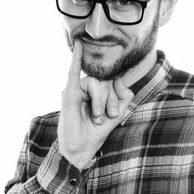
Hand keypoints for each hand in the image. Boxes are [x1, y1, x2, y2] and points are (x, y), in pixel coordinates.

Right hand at [58, 40, 133, 168]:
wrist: (81, 148)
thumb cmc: (96, 132)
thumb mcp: (117, 114)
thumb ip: (124, 97)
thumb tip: (121, 80)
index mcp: (97, 93)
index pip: (111, 83)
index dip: (116, 96)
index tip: (115, 114)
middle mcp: (86, 89)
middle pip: (104, 82)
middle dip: (109, 100)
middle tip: (107, 116)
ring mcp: (77, 90)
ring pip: (95, 82)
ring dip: (100, 101)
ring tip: (97, 116)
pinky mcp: (69, 93)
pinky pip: (73, 72)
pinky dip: (75, 58)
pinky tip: (78, 46)